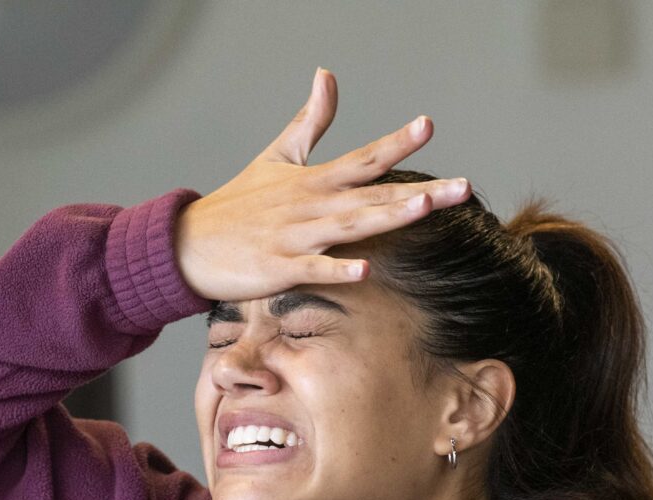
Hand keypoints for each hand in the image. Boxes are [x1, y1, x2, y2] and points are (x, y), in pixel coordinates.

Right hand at [172, 67, 471, 303]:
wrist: (188, 244)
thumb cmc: (237, 204)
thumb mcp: (276, 156)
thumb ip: (310, 120)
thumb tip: (327, 75)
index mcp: (314, 180)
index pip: (364, 158)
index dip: (397, 142)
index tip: (428, 125)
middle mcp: (311, 205)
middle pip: (372, 194)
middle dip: (418, 191)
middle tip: (463, 186)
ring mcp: (295, 236)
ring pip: (349, 226)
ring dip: (386, 216)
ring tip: (424, 207)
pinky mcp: (277, 268)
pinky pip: (313, 270)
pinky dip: (337, 269)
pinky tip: (365, 270)